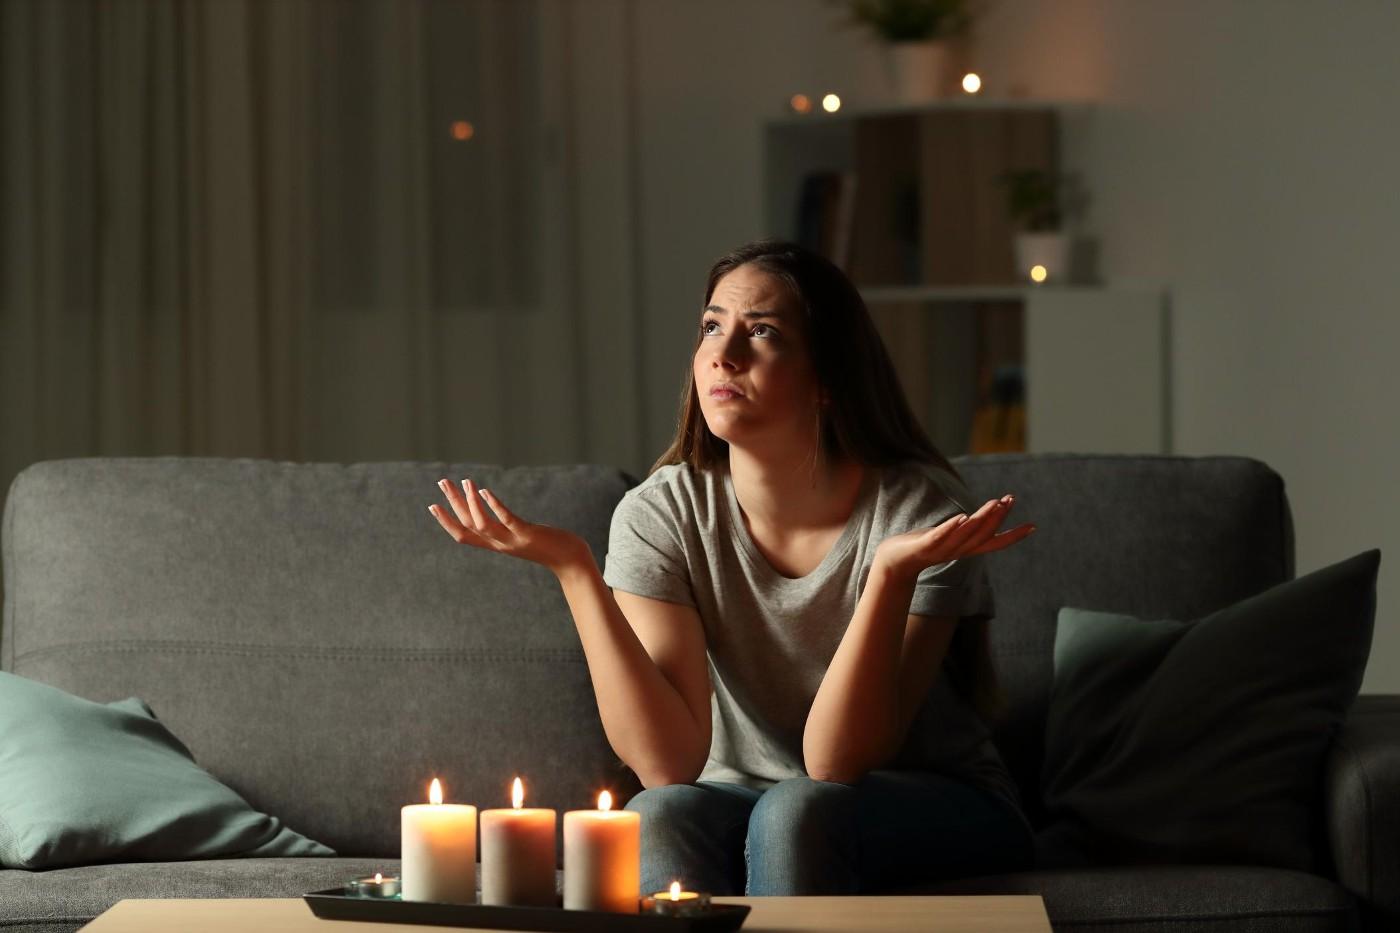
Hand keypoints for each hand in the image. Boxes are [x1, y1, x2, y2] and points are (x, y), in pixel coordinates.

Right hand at [428, 477, 586, 573]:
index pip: (463, 535)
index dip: (446, 522)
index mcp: (496, 545)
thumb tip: (498, 514)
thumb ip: (507, 529)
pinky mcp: (528, 534)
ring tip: (464, 481)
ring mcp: (513, 540)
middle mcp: (500, 544)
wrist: (571, 560)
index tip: (432, 505)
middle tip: (442, 481)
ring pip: (482, 524)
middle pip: (468, 525)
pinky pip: (506, 520)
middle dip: (453, 503)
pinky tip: (485, 491)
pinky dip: (493, 506)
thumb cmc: (549, 546)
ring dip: (471, 502)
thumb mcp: (522, 537)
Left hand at [873, 494, 1035, 584]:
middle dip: (997, 517)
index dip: (1013, 536)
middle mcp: (957, 551)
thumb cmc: (923, 547)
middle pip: (983, 535)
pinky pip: (940, 537)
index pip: (994, 544)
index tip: (1032, 526)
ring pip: (966, 535)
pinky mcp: (924, 546)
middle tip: (1010, 500)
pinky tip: (961, 517)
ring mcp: (941, 549)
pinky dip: (952, 528)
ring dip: (981, 519)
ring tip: (993, 503)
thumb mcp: (949, 539)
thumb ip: (966, 531)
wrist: (894, 562)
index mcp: (965, 549)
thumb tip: (979, 519)